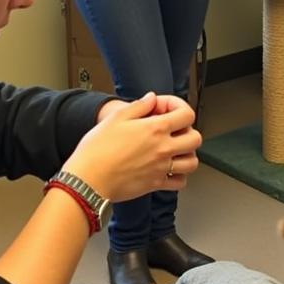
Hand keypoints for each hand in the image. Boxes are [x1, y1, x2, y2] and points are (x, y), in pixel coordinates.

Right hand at [64, 92, 201, 200]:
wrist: (88, 179)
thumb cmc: (97, 150)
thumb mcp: (116, 118)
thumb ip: (139, 106)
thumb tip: (152, 98)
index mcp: (155, 129)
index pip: (187, 114)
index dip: (181, 107)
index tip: (169, 109)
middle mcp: (163, 149)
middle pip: (195, 139)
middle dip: (188, 131)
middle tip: (175, 130)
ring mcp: (161, 168)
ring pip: (192, 162)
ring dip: (187, 154)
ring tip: (175, 150)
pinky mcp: (155, 184)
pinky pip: (180, 182)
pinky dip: (179, 175)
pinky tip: (169, 169)